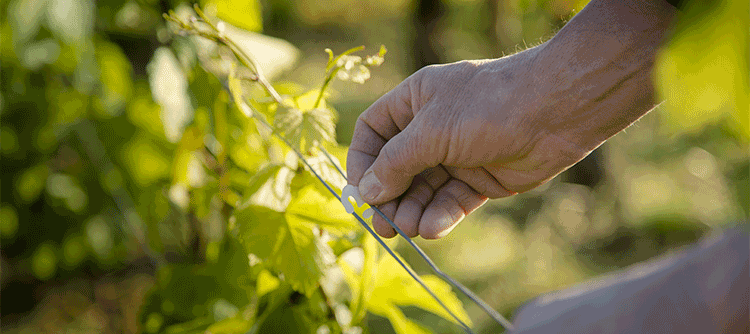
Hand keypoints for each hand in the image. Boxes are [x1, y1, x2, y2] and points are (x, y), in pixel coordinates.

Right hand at [346, 48, 590, 238]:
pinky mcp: (479, 178)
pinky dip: (441, 216)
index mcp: (415, 101)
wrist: (556, 112)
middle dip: (389, 198)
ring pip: (423, 190)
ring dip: (413, 211)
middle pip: (396, 168)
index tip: (359, 194)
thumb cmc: (488, 106)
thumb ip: (395, 163)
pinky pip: (451, 201)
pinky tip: (434, 229)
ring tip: (411, 229)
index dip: (362, 163)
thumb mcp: (431, 131)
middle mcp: (432, 127)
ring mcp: (456, 154)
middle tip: (385, 227)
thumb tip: (365, 192)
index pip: (374, 132)